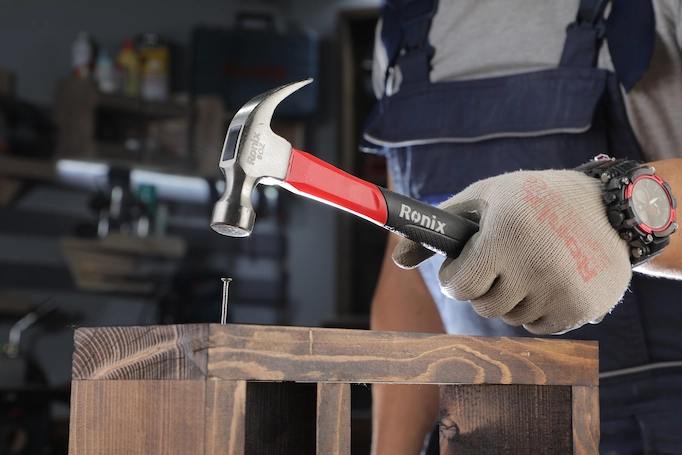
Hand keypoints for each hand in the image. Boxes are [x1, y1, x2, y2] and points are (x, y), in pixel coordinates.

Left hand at [392, 170, 631, 334]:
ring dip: (513, 298)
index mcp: (506, 233)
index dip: (458, 278)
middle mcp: (536, 264)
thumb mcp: (484, 198)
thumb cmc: (531, 200)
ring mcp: (563, 290)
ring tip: (532, 264)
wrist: (610, 209)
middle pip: (484, 307)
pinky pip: (539, 327)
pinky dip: (539, 309)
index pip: (459, 287)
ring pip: (511, 319)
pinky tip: (552, 279)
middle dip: (485, 287)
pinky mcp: (584, 309)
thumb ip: (439, 228)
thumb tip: (397, 261)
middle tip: (503, 262)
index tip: (466, 268)